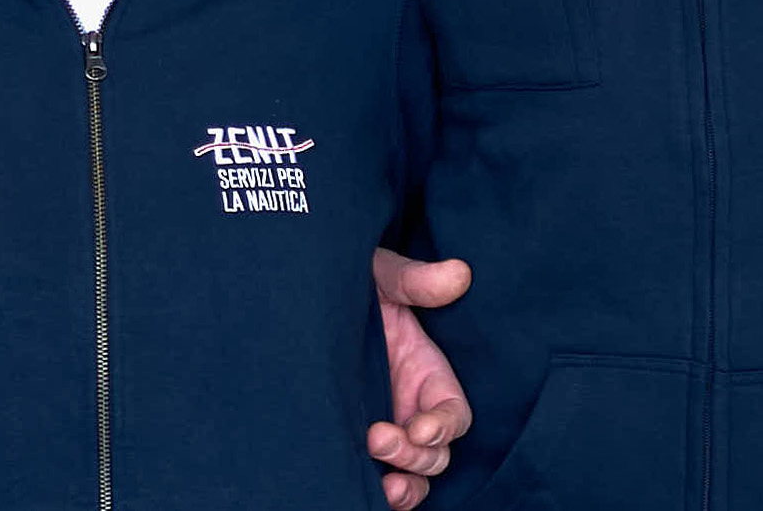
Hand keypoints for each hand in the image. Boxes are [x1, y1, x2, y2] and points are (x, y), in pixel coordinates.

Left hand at [367, 249, 472, 505]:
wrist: (304, 301)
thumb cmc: (353, 288)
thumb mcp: (382, 277)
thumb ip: (414, 281)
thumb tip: (458, 273)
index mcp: (428, 375)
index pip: (454, 414)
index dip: (444, 425)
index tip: (420, 427)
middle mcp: (413, 409)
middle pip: (435, 453)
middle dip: (414, 455)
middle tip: (376, 438)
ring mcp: (387, 429)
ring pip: (413, 474)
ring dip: (406, 486)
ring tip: (385, 488)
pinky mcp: (356, 442)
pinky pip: (379, 479)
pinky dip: (379, 494)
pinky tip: (366, 493)